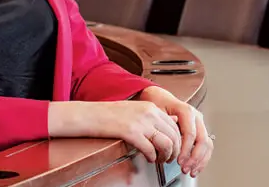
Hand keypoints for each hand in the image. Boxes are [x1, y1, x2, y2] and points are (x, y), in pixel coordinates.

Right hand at [48, 100, 181, 163]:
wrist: (90, 114)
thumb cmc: (109, 114)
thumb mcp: (134, 110)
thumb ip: (152, 117)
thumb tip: (170, 125)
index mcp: (150, 107)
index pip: (174, 125)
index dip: (177, 140)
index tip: (174, 148)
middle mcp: (149, 113)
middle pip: (174, 135)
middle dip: (175, 151)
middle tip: (169, 158)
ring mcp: (141, 122)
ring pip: (167, 144)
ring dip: (166, 156)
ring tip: (160, 160)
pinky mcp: (131, 133)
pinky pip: (150, 149)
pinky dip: (152, 158)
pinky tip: (148, 159)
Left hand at [137, 86, 213, 177]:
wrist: (161, 99)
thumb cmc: (158, 104)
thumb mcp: (157, 111)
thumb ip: (165, 124)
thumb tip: (170, 138)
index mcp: (186, 111)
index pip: (190, 133)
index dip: (185, 149)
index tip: (179, 160)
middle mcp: (196, 117)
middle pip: (202, 140)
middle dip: (194, 157)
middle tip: (185, 168)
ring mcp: (199, 124)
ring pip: (207, 144)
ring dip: (200, 160)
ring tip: (191, 170)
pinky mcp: (200, 130)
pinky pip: (206, 146)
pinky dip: (202, 158)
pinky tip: (195, 167)